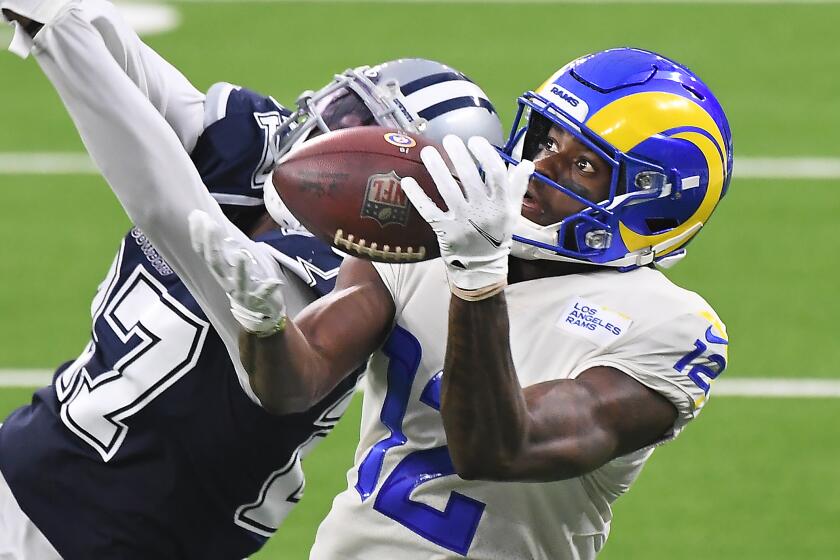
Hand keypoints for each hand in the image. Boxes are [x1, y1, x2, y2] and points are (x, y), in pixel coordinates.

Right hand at [188, 210, 286, 335]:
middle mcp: (229, 283)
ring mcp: (244, 294)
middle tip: (211, 225)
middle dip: (213, 245)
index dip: (200, 237)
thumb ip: (228, 251)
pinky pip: (264, 296)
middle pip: (216, 264)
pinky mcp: (260, 302)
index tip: (197, 217)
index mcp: (223, 274)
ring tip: (241, 255)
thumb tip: (218, 228)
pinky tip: (274, 282)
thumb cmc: (247, 287)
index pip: (206, 254)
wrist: (260, 318)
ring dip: (240, 270)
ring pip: (238, 282)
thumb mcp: (235, 269)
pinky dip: (268, 289)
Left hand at [401, 135, 533, 300]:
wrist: (481, 267)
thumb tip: (526, 163)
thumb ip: (516, 187)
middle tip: (449, 139)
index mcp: (501, 205)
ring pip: (447, 190)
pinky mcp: (444, 231)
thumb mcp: (512, 212)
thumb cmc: (497, 235)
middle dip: (459, 155)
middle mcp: (482, 212)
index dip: (485, 154)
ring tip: (428, 151)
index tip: (474, 140)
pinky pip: (428, 210)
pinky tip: (407, 181)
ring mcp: (462, 222)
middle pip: (470, 178)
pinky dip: (417, 195)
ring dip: (436, 168)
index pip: (496, 174)